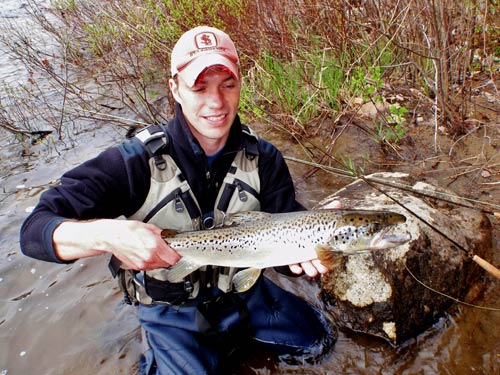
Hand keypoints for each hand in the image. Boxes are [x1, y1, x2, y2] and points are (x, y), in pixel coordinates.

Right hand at [53, 219, 179, 269]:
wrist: (111, 237)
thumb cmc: (128, 230)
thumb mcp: (149, 228)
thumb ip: (163, 235)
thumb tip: (171, 239)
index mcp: (154, 247)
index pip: (174, 258)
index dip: (178, 255)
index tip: (178, 252)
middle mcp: (149, 258)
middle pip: (168, 263)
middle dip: (169, 256)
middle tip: (167, 249)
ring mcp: (142, 264)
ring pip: (159, 266)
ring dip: (161, 260)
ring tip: (155, 250)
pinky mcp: (137, 267)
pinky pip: (150, 267)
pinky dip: (152, 262)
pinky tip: (147, 253)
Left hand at [288, 200, 341, 276]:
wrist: (288, 223)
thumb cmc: (307, 222)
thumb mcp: (317, 217)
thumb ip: (327, 211)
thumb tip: (338, 203)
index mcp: (321, 244)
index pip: (328, 253)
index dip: (330, 259)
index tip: (331, 263)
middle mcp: (312, 251)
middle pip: (317, 261)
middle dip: (320, 266)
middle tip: (322, 269)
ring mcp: (300, 254)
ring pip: (306, 264)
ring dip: (309, 269)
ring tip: (311, 271)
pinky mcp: (289, 255)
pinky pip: (292, 263)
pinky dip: (295, 267)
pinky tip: (297, 269)